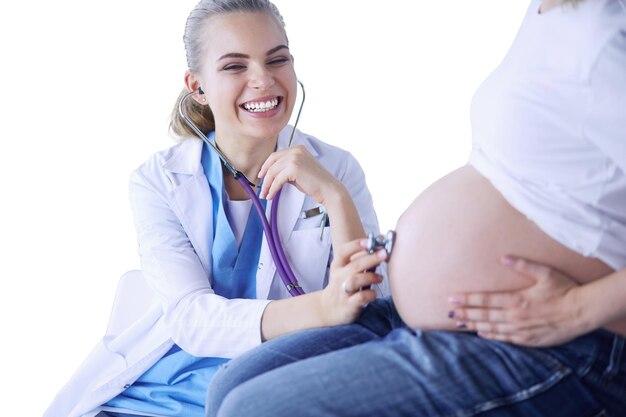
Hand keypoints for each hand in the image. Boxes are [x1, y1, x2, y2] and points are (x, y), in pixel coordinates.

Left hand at [258, 145, 340, 202]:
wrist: (329, 190)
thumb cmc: (315, 183)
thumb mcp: (298, 172)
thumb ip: (286, 170)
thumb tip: (272, 175)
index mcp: (298, 148)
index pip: (276, 155)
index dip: (267, 166)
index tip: (262, 175)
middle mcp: (296, 150)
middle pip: (272, 162)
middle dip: (264, 176)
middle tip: (261, 187)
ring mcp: (295, 158)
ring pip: (273, 171)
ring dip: (267, 185)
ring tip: (265, 195)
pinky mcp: (294, 168)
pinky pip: (277, 179)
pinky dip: (272, 189)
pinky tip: (271, 195)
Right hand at [318, 238, 386, 325]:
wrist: (329, 308)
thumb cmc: (343, 285)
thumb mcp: (345, 271)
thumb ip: (360, 261)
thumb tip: (379, 249)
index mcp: (338, 266)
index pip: (343, 251)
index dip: (356, 245)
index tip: (369, 241)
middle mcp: (339, 277)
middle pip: (354, 265)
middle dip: (371, 258)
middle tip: (384, 254)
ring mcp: (343, 291)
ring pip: (355, 280)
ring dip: (370, 276)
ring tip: (380, 278)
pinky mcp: (349, 305)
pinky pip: (360, 298)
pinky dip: (369, 294)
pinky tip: (374, 294)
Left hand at [448, 256, 584, 346]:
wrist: (582, 312)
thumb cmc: (564, 289)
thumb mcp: (545, 272)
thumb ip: (523, 265)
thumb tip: (503, 257)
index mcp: (516, 300)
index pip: (485, 300)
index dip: (467, 300)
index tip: (452, 299)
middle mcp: (515, 317)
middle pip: (484, 316)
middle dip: (464, 314)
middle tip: (448, 312)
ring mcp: (521, 330)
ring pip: (491, 328)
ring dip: (473, 326)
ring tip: (458, 323)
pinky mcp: (529, 340)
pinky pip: (505, 338)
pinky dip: (491, 336)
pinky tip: (481, 334)